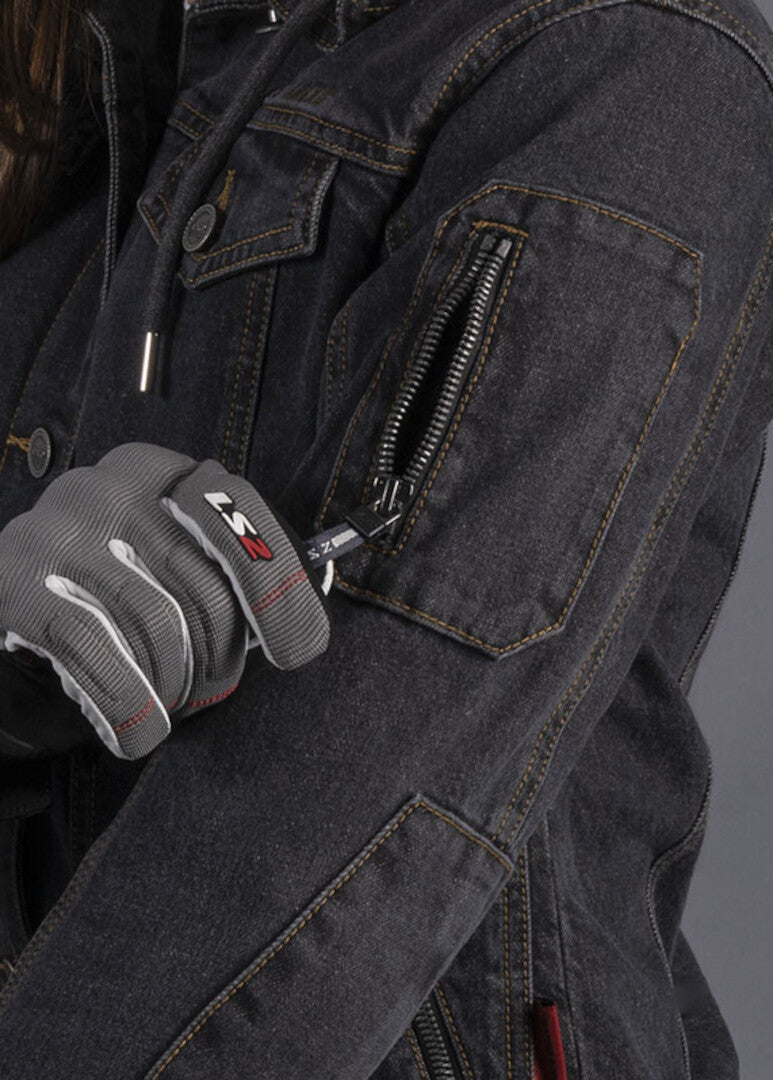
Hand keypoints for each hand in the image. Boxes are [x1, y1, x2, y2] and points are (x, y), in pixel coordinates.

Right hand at [0, 443, 329, 759]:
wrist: (8, 616)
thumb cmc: (108, 595)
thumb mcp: (167, 566)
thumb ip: (226, 577)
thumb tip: (297, 629)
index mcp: (157, 473)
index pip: (241, 515)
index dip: (278, 591)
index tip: (292, 653)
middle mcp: (106, 486)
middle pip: (204, 587)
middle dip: (218, 660)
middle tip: (207, 691)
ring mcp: (57, 530)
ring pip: (156, 626)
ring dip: (172, 686)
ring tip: (167, 703)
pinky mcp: (17, 582)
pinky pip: (98, 656)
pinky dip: (130, 708)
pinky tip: (138, 733)